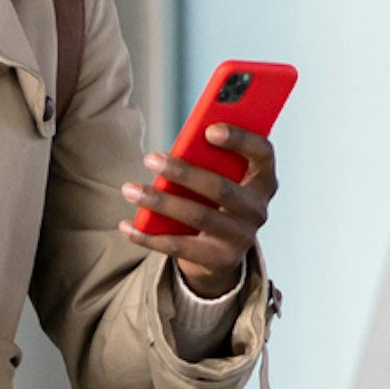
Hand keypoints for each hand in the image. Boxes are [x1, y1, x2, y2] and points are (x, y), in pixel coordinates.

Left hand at [123, 125, 276, 299]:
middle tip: (150, 158)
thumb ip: (207, 160)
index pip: (262, 153)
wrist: (220, 252)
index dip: (240, 139)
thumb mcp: (218, 176)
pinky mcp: (220, 260)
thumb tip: (171, 153)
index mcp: (263, 179)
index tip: (209, 129)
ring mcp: (242, 237)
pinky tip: (127, 226)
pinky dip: (149, 237)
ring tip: (130, 189)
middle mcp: (258, 209)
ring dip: (160, 202)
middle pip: (221, 188)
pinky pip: (179, 247)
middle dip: (183, 172)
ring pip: (198, 216)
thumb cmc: (213, 199)